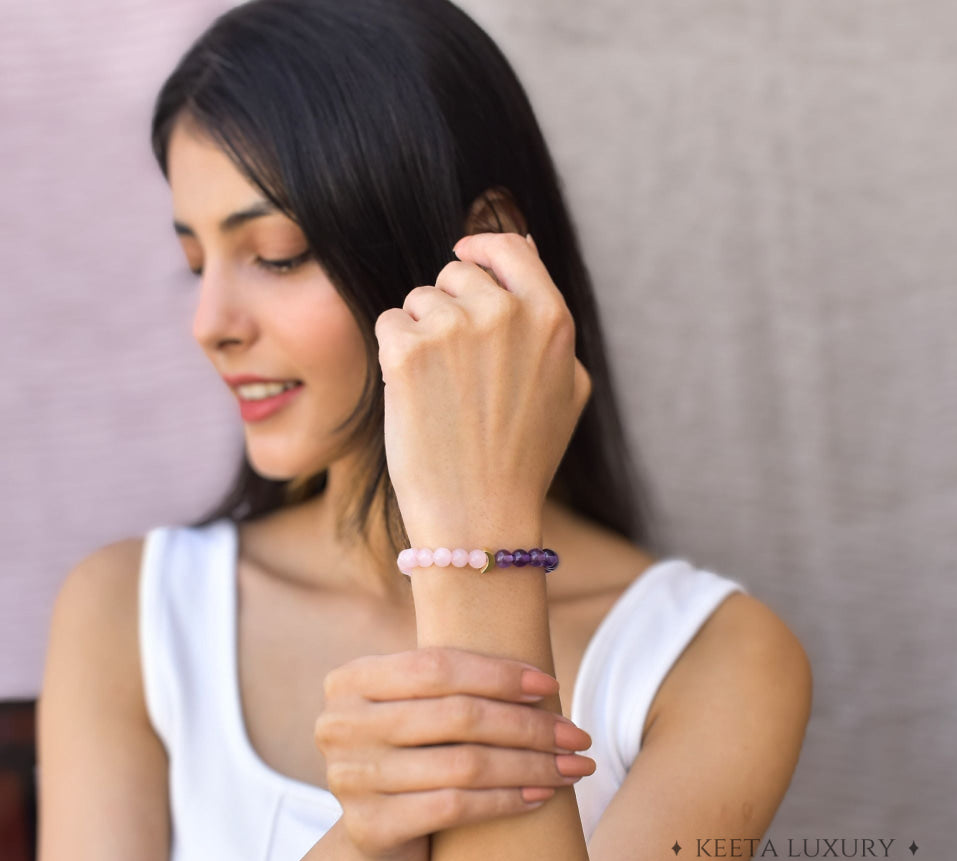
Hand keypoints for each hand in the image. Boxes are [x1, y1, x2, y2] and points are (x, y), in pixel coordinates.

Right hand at [314, 646, 594, 860]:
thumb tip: (539, 671)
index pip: (437, 665)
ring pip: (464, 764)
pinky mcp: (369, 828)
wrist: (379, 847)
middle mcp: (340, 724)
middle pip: (457, 715)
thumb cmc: (417, 761)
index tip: (551, 688)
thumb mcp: (420, 712)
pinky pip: (455, 806)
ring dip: (531, 765)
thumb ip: (452, 683)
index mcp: (352, 680)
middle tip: (576, 736)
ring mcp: (349, 778)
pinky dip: (506, 800)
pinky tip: (540, 796)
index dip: (500, 675)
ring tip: (572, 768)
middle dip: (528, 725)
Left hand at [374, 232, 591, 538]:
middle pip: (456, 273)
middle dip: (449, 307)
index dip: (483, 248)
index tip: (465, 256)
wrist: (480, 516)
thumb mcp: (567, 387)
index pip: (509, 248)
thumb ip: (550, 318)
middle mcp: (505, 312)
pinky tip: (414, 397)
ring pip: (418, 300)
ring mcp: (455, 328)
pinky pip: (389, 324)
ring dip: (420, 335)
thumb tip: (525, 248)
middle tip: (457, 370)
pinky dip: (393, 357)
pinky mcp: (408, 350)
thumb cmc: (523, 459)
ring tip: (441, 393)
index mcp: (551, 318)